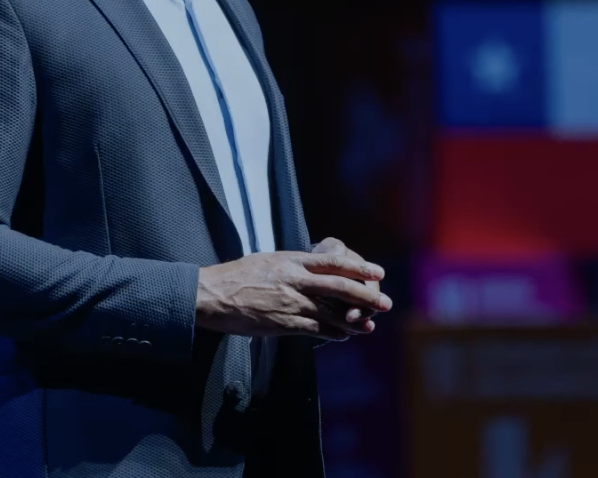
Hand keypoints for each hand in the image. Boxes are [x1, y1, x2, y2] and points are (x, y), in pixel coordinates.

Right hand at [196, 248, 392, 341]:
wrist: (212, 295)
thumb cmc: (238, 276)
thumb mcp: (268, 261)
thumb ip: (293, 266)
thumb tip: (313, 269)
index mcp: (292, 261)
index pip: (334, 262)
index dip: (359, 268)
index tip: (378, 272)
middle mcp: (295, 280)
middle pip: (339, 287)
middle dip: (366, 296)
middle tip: (386, 303)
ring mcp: (290, 302)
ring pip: (331, 312)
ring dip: (354, 320)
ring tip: (369, 326)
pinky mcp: (282, 323)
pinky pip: (314, 329)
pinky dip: (332, 333)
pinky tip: (342, 336)